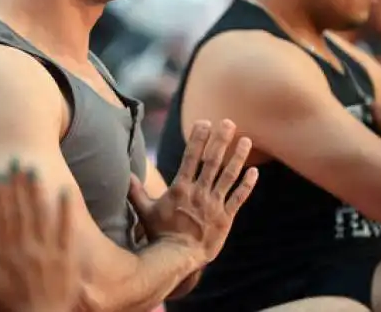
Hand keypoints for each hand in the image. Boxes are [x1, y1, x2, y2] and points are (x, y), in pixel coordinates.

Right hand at [0, 163, 79, 311]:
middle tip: (17, 162)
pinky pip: (67, 227)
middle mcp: (27, 247)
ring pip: (42, 213)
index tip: (1, 176)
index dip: (1, 195)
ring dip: (38, 190)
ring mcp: (48, 250)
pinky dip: (66, 208)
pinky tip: (66, 190)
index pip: (3, 217)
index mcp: (7, 253)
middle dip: (18, 185)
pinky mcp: (67, 255)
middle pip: (22, 209)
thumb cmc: (11, 304)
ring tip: (34, 170)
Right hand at [128, 120, 258, 266]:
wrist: (178, 258)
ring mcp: (214, 205)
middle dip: (221, 140)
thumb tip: (126, 174)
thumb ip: (136, 191)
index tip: (204, 121)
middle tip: (228, 122)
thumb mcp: (145, 211)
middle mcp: (199, 193)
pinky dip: (247, 185)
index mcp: (181, 188)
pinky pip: (238, 198)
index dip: (198, 138)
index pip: (191, 157)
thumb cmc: (160, 234)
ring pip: (229, 176)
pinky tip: (255, 172)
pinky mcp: (226, 218)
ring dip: (238, 157)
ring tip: (246, 140)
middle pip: (212, 161)